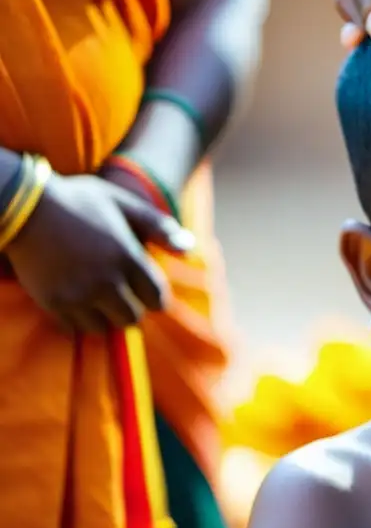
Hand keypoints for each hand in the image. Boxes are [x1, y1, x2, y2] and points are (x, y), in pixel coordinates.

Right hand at [4, 173, 194, 333]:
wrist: (23, 205)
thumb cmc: (78, 199)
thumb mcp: (123, 203)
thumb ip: (159, 227)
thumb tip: (190, 249)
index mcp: (127, 257)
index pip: (156, 299)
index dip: (154, 297)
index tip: (145, 290)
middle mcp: (105, 280)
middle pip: (132, 318)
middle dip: (131, 308)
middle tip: (122, 295)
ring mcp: (78, 294)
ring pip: (105, 327)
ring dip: (106, 317)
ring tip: (99, 299)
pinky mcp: (52, 302)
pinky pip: (76, 328)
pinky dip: (81, 320)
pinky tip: (78, 302)